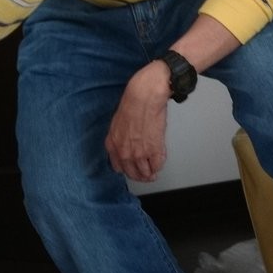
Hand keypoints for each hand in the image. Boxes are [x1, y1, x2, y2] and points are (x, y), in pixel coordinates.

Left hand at [105, 61, 170, 181]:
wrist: (143, 97)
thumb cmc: (132, 103)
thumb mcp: (117, 123)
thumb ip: (120, 137)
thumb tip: (127, 143)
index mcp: (113, 144)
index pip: (118, 167)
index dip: (127, 169)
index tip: (132, 169)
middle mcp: (124, 152)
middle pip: (132, 173)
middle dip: (140, 175)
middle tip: (146, 174)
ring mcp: (139, 154)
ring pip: (145, 173)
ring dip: (150, 173)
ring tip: (154, 171)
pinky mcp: (153, 151)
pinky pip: (157, 165)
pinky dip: (159, 165)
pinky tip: (160, 161)